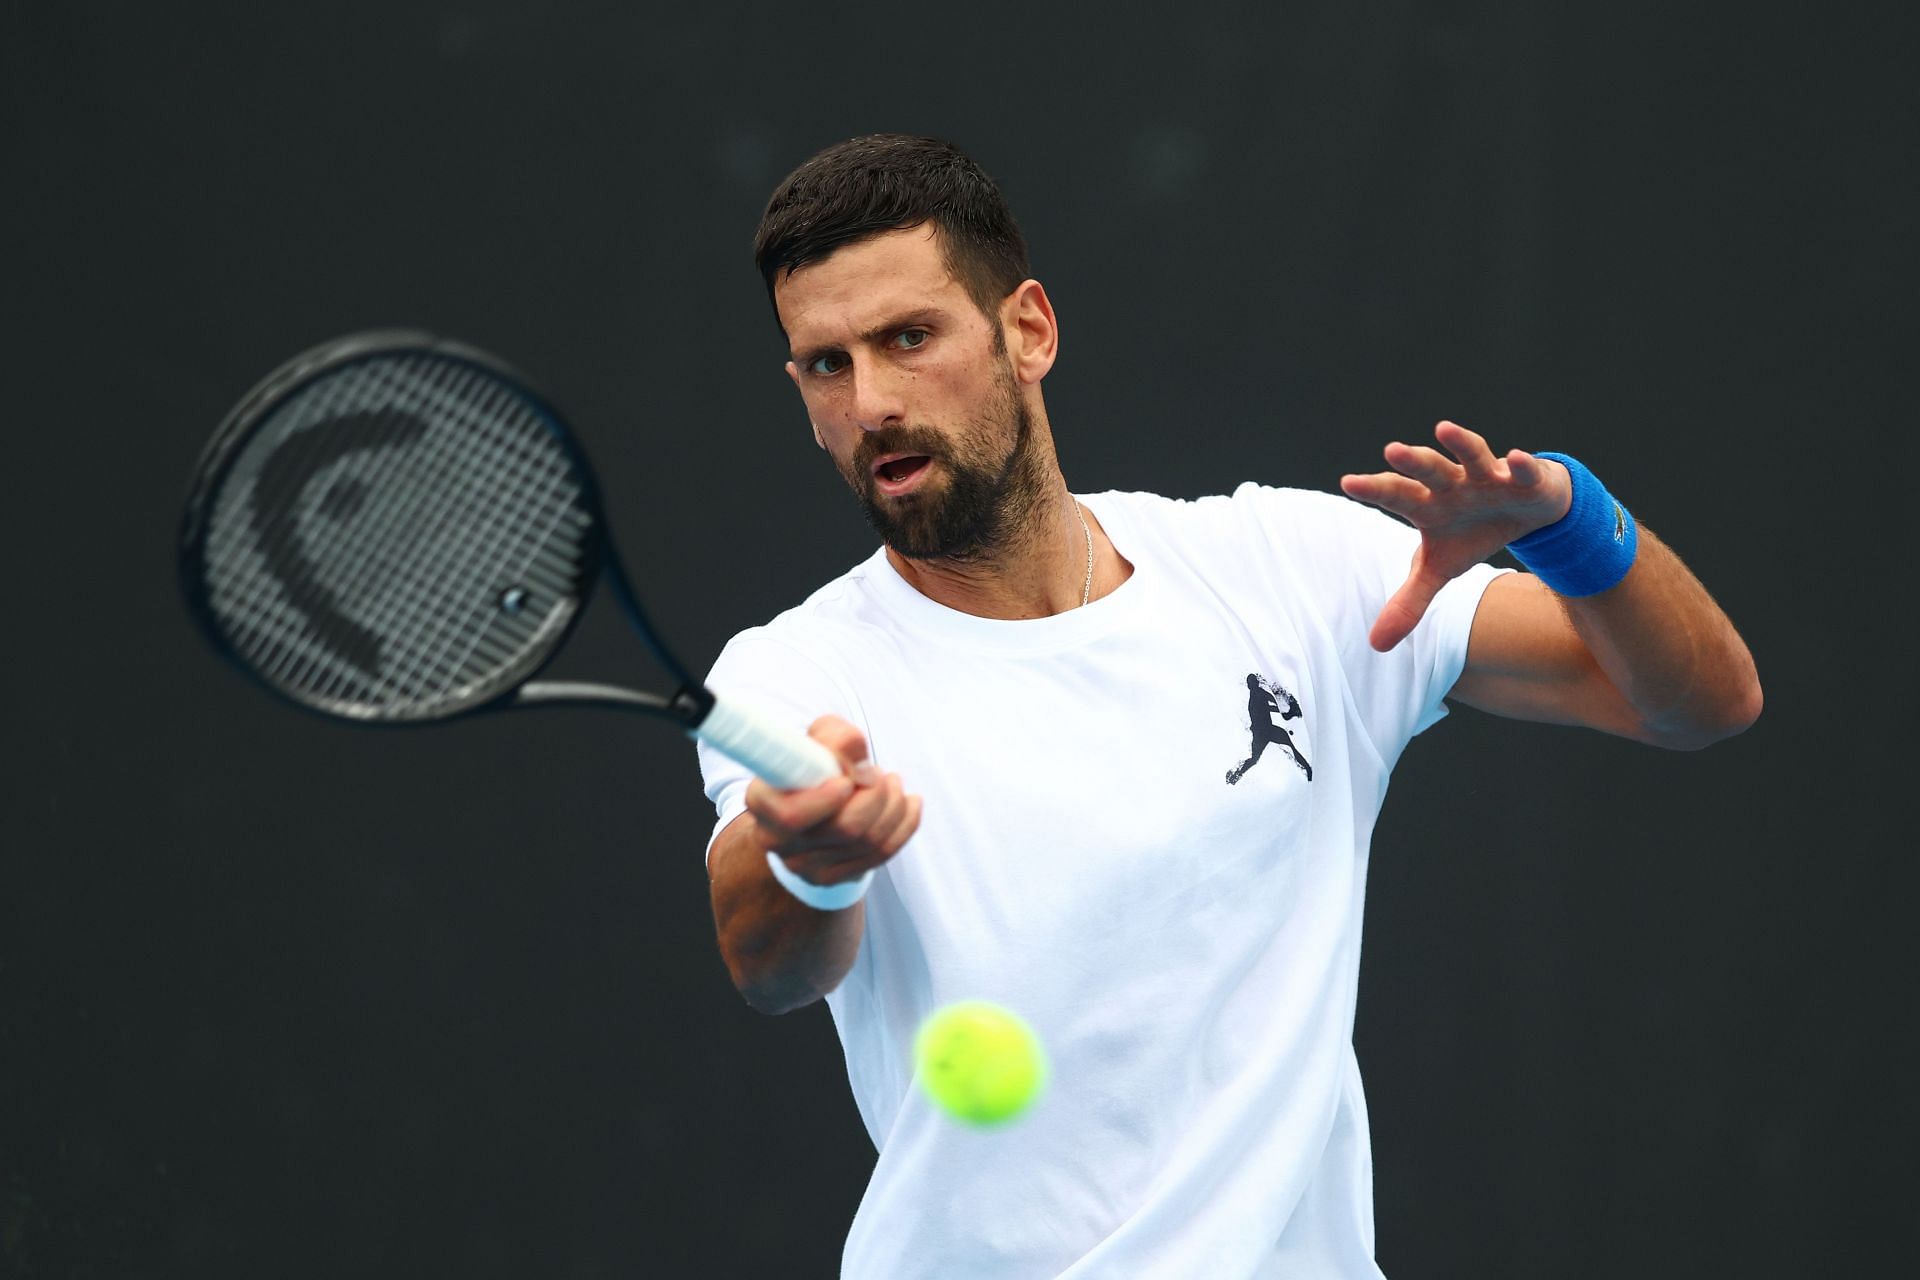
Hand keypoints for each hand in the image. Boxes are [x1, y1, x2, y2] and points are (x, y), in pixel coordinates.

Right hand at [743, 715, 920, 887]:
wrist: (810, 801)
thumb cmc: (812, 763)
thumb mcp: (820, 738)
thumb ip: (838, 739)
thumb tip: (863, 768)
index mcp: (763, 802)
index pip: (792, 816)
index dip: (827, 800)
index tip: (847, 781)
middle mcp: (777, 840)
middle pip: (846, 828)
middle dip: (876, 795)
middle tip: (877, 773)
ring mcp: (804, 866)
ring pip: (869, 841)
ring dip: (893, 805)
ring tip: (892, 782)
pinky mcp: (831, 877)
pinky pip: (882, 854)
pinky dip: (905, 824)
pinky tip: (909, 803)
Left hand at [1339, 420, 1571, 652]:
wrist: (1524, 512)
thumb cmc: (1471, 532)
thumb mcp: (1440, 570)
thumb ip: (1409, 602)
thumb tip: (1375, 645)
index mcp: (1427, 503)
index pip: (1395, 495)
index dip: (1373, 489)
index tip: (1347, 482)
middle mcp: (1453, 483)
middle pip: (1429, 470)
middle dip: (1412, 461)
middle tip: (1390, 451)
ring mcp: (1488, 477)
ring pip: (1472, 456)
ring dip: (1461, 444)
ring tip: (1443, 429)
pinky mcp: (1525, 478)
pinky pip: (1522, 469)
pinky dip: (1521, 464)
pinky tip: (1516, 458)